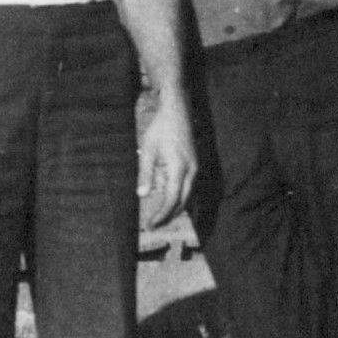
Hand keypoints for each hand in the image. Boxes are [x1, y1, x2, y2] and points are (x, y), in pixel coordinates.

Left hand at [137, 99, 197, 225]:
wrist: (178, 112)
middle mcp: (192, 171)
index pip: (172, 199)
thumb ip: (146, 173)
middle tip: (154, 225)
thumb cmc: (161, 129)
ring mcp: (195, 168)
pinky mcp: (195, 165)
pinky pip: (189, 188)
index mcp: (180, 169)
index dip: (162, 214)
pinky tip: (168, 201)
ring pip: (188, 196)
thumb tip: (141, 195)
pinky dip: (179, 198)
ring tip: (159, 217)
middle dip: (169, 216)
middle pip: (183, 202)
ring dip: (175, 208)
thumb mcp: (148, 150)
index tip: (151, 224)